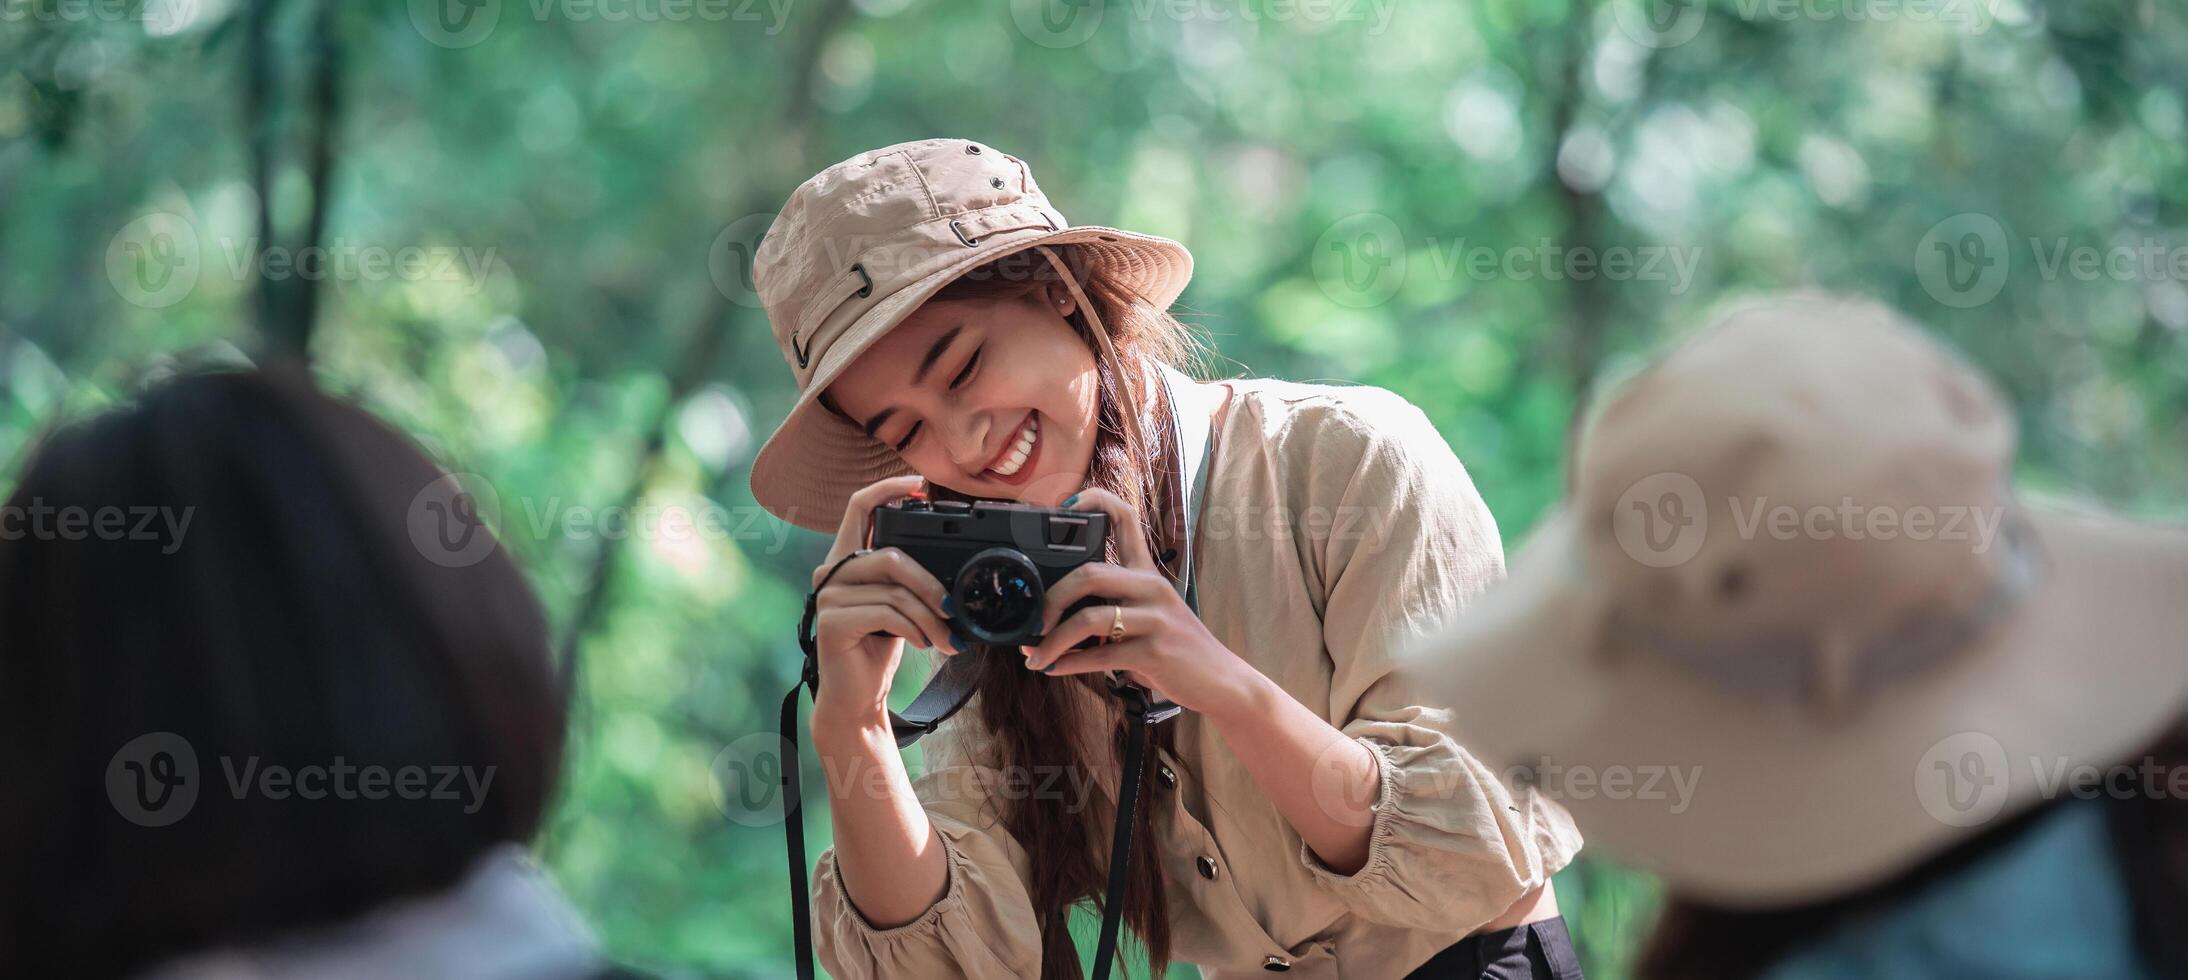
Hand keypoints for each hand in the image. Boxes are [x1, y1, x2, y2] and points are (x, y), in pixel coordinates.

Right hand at [809, 476, 955, 728]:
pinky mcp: (831, 621)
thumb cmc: (880, 648)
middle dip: (930, 583)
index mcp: (846, 560)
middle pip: (890, 553)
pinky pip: (887, 612)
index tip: (920, 487)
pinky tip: (923, 643)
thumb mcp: (899, 605)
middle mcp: (831, 572)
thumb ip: (908, 578)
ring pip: (894, 587)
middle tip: (953, 609)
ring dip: (930, 616)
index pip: (859, 507)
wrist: (858, 698)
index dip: (888, 489)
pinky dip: (915, 628)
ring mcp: (828, 595)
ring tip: (946, 638)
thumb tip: (953, 568)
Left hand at [1020, 488, 1258, 716]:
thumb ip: (1111, 605)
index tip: (1062, 507)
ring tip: (1035, 656)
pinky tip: (1054, 669)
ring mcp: (1154, 619)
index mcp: (1147, 572)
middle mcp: (1151, 587)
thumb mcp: (1149, 614)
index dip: (1093, 502)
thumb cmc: (1175, 647)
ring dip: (1053, 642)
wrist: (1220, 680)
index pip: (1125, 517)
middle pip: (1089, 573)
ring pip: (1089, 618)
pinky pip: (1100, 656)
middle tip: (1034, 621)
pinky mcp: (1154, 652)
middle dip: (1052, 598)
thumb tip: (1052, 616)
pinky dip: (1068, 664)